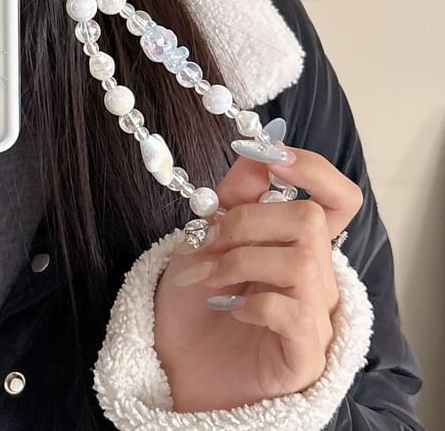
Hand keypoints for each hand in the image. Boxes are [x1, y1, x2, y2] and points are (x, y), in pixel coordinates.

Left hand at [153, 144, 362, 411]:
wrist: (177, 365)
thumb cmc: (195, 302)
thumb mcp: (204, 238)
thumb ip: (235, 198)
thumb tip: (256, 152)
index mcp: (296, 244)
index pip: (338, 199)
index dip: (315, 170)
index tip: (272, 155)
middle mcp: (316, 276)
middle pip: (309, 221)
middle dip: (246, 221)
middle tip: (206, 240)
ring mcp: (316, 316)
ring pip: (300, 260)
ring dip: (237, 261)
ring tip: (203, 276)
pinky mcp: (305, 354)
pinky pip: (294, 313)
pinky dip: (251, 303)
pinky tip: (227, 308)